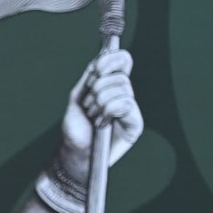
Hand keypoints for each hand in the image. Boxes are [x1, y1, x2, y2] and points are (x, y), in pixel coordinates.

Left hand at [55, 48, 143, 188]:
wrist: (76, 153)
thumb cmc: (76, 129)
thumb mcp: (77, 99)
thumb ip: (88, 79)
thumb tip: (99, 60)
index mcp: (111, 85)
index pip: (124, 61)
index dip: (112, 60)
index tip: (97, 69)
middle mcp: (124, 94)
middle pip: (120, 76)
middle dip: (97, 89)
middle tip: (88, 106)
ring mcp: (131, 108)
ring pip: (122, 88)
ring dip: (100, 103)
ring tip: (94, 117)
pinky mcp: (135, 122)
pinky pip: (127, 103)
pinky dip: (109, 110)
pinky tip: (102, 123)